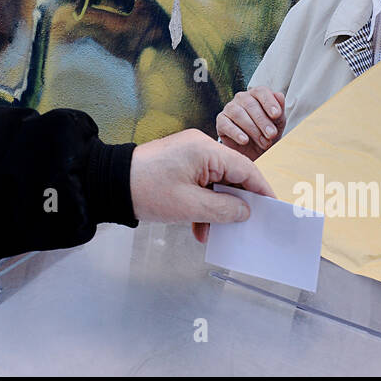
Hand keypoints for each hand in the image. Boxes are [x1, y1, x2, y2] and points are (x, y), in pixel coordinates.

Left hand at [128, 128, 274, 243]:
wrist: (108, 184)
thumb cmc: (146, 191)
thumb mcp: (190, 206)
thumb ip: (223, 209)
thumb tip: (245, 211)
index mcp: (205, 150)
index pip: (246, 168)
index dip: (261, 190)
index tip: (272, 208)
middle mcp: (200, 147)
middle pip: (231, 176)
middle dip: (234, 204)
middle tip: (242, 227)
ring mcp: (188, 155)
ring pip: (215, 184)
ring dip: (215, 210)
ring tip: (210, 233)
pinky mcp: (178, 165)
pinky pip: (200, 184)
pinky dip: (202, 206)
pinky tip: (198, 228)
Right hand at [215, 87, 285, 159]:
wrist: (255, 151)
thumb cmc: (267, 133)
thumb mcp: (278, 122)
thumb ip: (279, 108)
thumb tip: (280, 95)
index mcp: (256, 94)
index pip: (261, 91)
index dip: (269, 102)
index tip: (276, 115)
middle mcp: (242, 98)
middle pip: (250, 104)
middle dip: (263, 121)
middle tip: (272, 135)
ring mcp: (230, 108)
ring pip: (238, 113)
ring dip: (252, 129)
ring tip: (263, 142)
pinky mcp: (221, 121)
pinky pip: (225, 124)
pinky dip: (236, 133)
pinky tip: (245, 141)